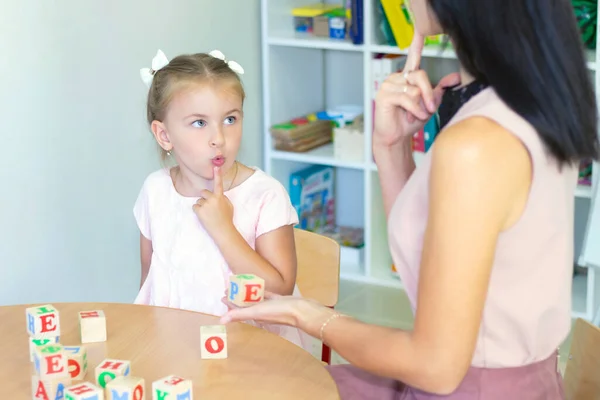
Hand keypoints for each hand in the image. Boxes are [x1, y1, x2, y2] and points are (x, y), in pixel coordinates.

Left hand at [192, 166, 233, 237]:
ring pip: (199, 201)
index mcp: (220, 197)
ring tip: (209, 214)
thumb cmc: (227, 219)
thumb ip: (223, 198)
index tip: (216, 166)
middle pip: (203, 192)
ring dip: (202, 206)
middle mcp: (212, 199)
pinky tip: (204, 217)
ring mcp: (205, 205)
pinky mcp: (199, 211)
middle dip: (205, 198)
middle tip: (210, 207)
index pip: (218, 184)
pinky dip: (198, 211)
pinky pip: (195, 207)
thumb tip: (217, 194)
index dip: (218, 174)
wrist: (223, 231)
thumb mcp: (229, 206)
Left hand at [220, 291, 330, 334]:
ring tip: (242, 284)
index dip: (230, 303)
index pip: (238, 309)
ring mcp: (271, 306)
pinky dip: (262, 290)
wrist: (302, 310)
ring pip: (256, 299)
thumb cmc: (280, 312)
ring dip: (248, 293)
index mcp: (255, 315)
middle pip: (246, 304)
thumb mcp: (257, 312)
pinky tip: (260, 285)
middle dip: (237, 297)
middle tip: (230, 287)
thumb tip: (220, 321)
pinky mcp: (280, 300)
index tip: (222, 295)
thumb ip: (239, 315)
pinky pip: (268, 295)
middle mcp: (262, 311)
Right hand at [373, 32, 460, 146]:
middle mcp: (396, 78)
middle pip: (420, 75)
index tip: (420, 30)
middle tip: (431, 109)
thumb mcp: (428, 105)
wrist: (395, 137)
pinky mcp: (384, 95)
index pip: (412, 57)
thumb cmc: (409, 121)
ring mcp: (388, 85)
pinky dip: (414, 109)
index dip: (416, 43)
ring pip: (415, 89)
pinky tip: (411, 116)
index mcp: (406, 77)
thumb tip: (455, 78)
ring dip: (420, 106)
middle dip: (429, 94)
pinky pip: (407, 98)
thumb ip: (439, 91)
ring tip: (416, 115)